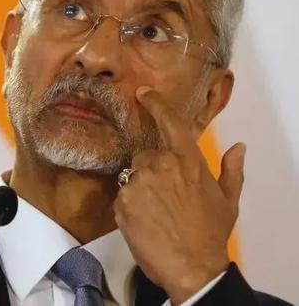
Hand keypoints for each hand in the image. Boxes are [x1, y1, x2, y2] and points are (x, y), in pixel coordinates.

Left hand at [113, 87, 245, 303]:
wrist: (191, 267)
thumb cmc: (210, 233)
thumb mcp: (228, 201)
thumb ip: (231, 170)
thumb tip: (239, 147)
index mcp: (187, 160)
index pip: (169, 122)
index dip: (154, 104)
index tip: (142, 93)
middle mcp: (160, 164)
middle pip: (144, 155)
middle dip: (149, 170)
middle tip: (161, 196)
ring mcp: (138, 182)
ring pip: (130, 175)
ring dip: (138, 188)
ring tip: (154, 212)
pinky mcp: (121, 200)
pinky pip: (121, 195)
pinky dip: (128, 205)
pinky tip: (143, 221)